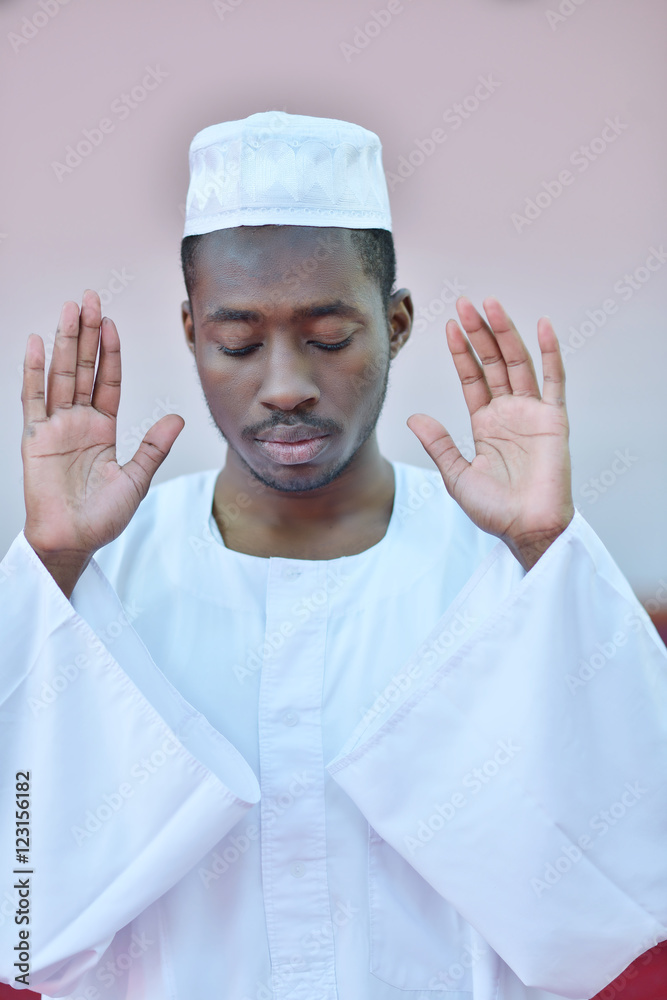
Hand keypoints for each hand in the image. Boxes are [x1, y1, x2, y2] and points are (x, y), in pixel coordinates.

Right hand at [21, 290, 184, 595]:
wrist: (73, 540)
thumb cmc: (102, 517)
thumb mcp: (137, 479)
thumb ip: (154, 446)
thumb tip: (178, 417)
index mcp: (102, 429)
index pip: (108, 381)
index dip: (110, 352)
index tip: (112, 322)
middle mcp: (77, 422)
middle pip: (83, 368)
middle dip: (87, 333)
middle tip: (89, 298)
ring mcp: (54, 427)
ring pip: (61, 375)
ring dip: (64, 342)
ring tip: (69, 309)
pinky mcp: (35, 438)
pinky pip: (32, 399)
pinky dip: (33, 372)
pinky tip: (36, 344)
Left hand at [407, 296, 573, 570]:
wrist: (526, 528)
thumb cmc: (494, 509)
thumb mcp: (456, 474)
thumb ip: (439, 444)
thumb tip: (415, 417)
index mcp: (485, 424)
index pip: (472, 378)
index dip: (461, 352)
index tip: (449, 326)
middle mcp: (508, 413)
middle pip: (493, 363)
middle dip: (479, 333)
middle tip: (465, 303)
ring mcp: (532, 413)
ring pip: (518, 363)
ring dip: (505, 334)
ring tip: (490, 306)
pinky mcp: (553, 420)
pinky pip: (554, 381)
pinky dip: (551, 353)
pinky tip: (542, 327)